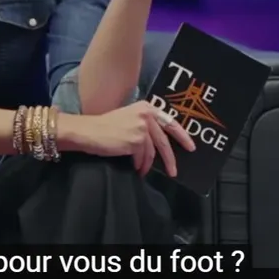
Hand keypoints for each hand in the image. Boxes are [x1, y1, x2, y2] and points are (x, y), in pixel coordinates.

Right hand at [66, 101, 195, 177]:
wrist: (88, 131)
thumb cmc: (104, 127)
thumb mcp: (127, 118)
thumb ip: (144, 125)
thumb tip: (159, 144)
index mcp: (145, 107)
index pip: (170, 122)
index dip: (182, 136)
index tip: (191, 147)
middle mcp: (146, 115)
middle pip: (164, 141)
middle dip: (170, 159)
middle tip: (174, 171)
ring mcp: (142, 127)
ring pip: (152, 152)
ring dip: (148, 164)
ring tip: (142, 170)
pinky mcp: (136, 140)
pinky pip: (142, 157)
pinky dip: (139, 165)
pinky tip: (134, 167)